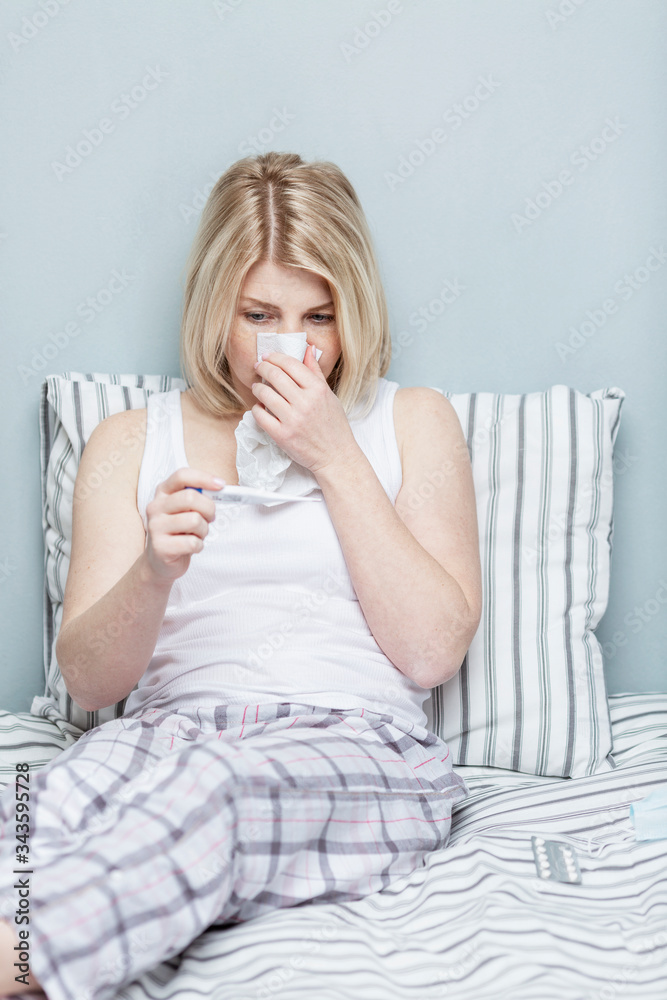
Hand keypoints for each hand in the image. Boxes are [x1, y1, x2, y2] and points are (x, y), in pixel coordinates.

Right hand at [143, 468, 220, 582]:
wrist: (160, 561)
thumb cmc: (178, 531)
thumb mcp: (185, 510)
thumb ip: (197, 497)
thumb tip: (219, 488)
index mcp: (162, 493)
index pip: (182, 476)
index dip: (204, 478)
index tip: (221, 485)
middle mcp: (155, 507)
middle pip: (190, 497)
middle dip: (209, 509)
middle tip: (210, 518)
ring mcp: (155, 527)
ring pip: (194, 521)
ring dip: (204, 530)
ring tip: (197, 534)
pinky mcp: (160, 547)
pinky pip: (193, 543)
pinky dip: (199, 546)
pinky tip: (191, 547)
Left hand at [251, 344, 357, 475]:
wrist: (336, 456)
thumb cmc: (334, 426)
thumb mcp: (329, 396)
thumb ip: (316, 372)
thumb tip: (308, 349)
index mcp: (318, 390)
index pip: (291, 364)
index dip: (276, 357)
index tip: (267, 356)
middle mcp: (305, 402)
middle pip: (275, 376)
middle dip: (262, 367)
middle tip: (258, 367)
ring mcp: (293, 419)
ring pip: (265, 394)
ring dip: (257, 388)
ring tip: (258, 387)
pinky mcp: (282, 435)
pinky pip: (260, 416)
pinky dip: (257, 409)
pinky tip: (261, 408)